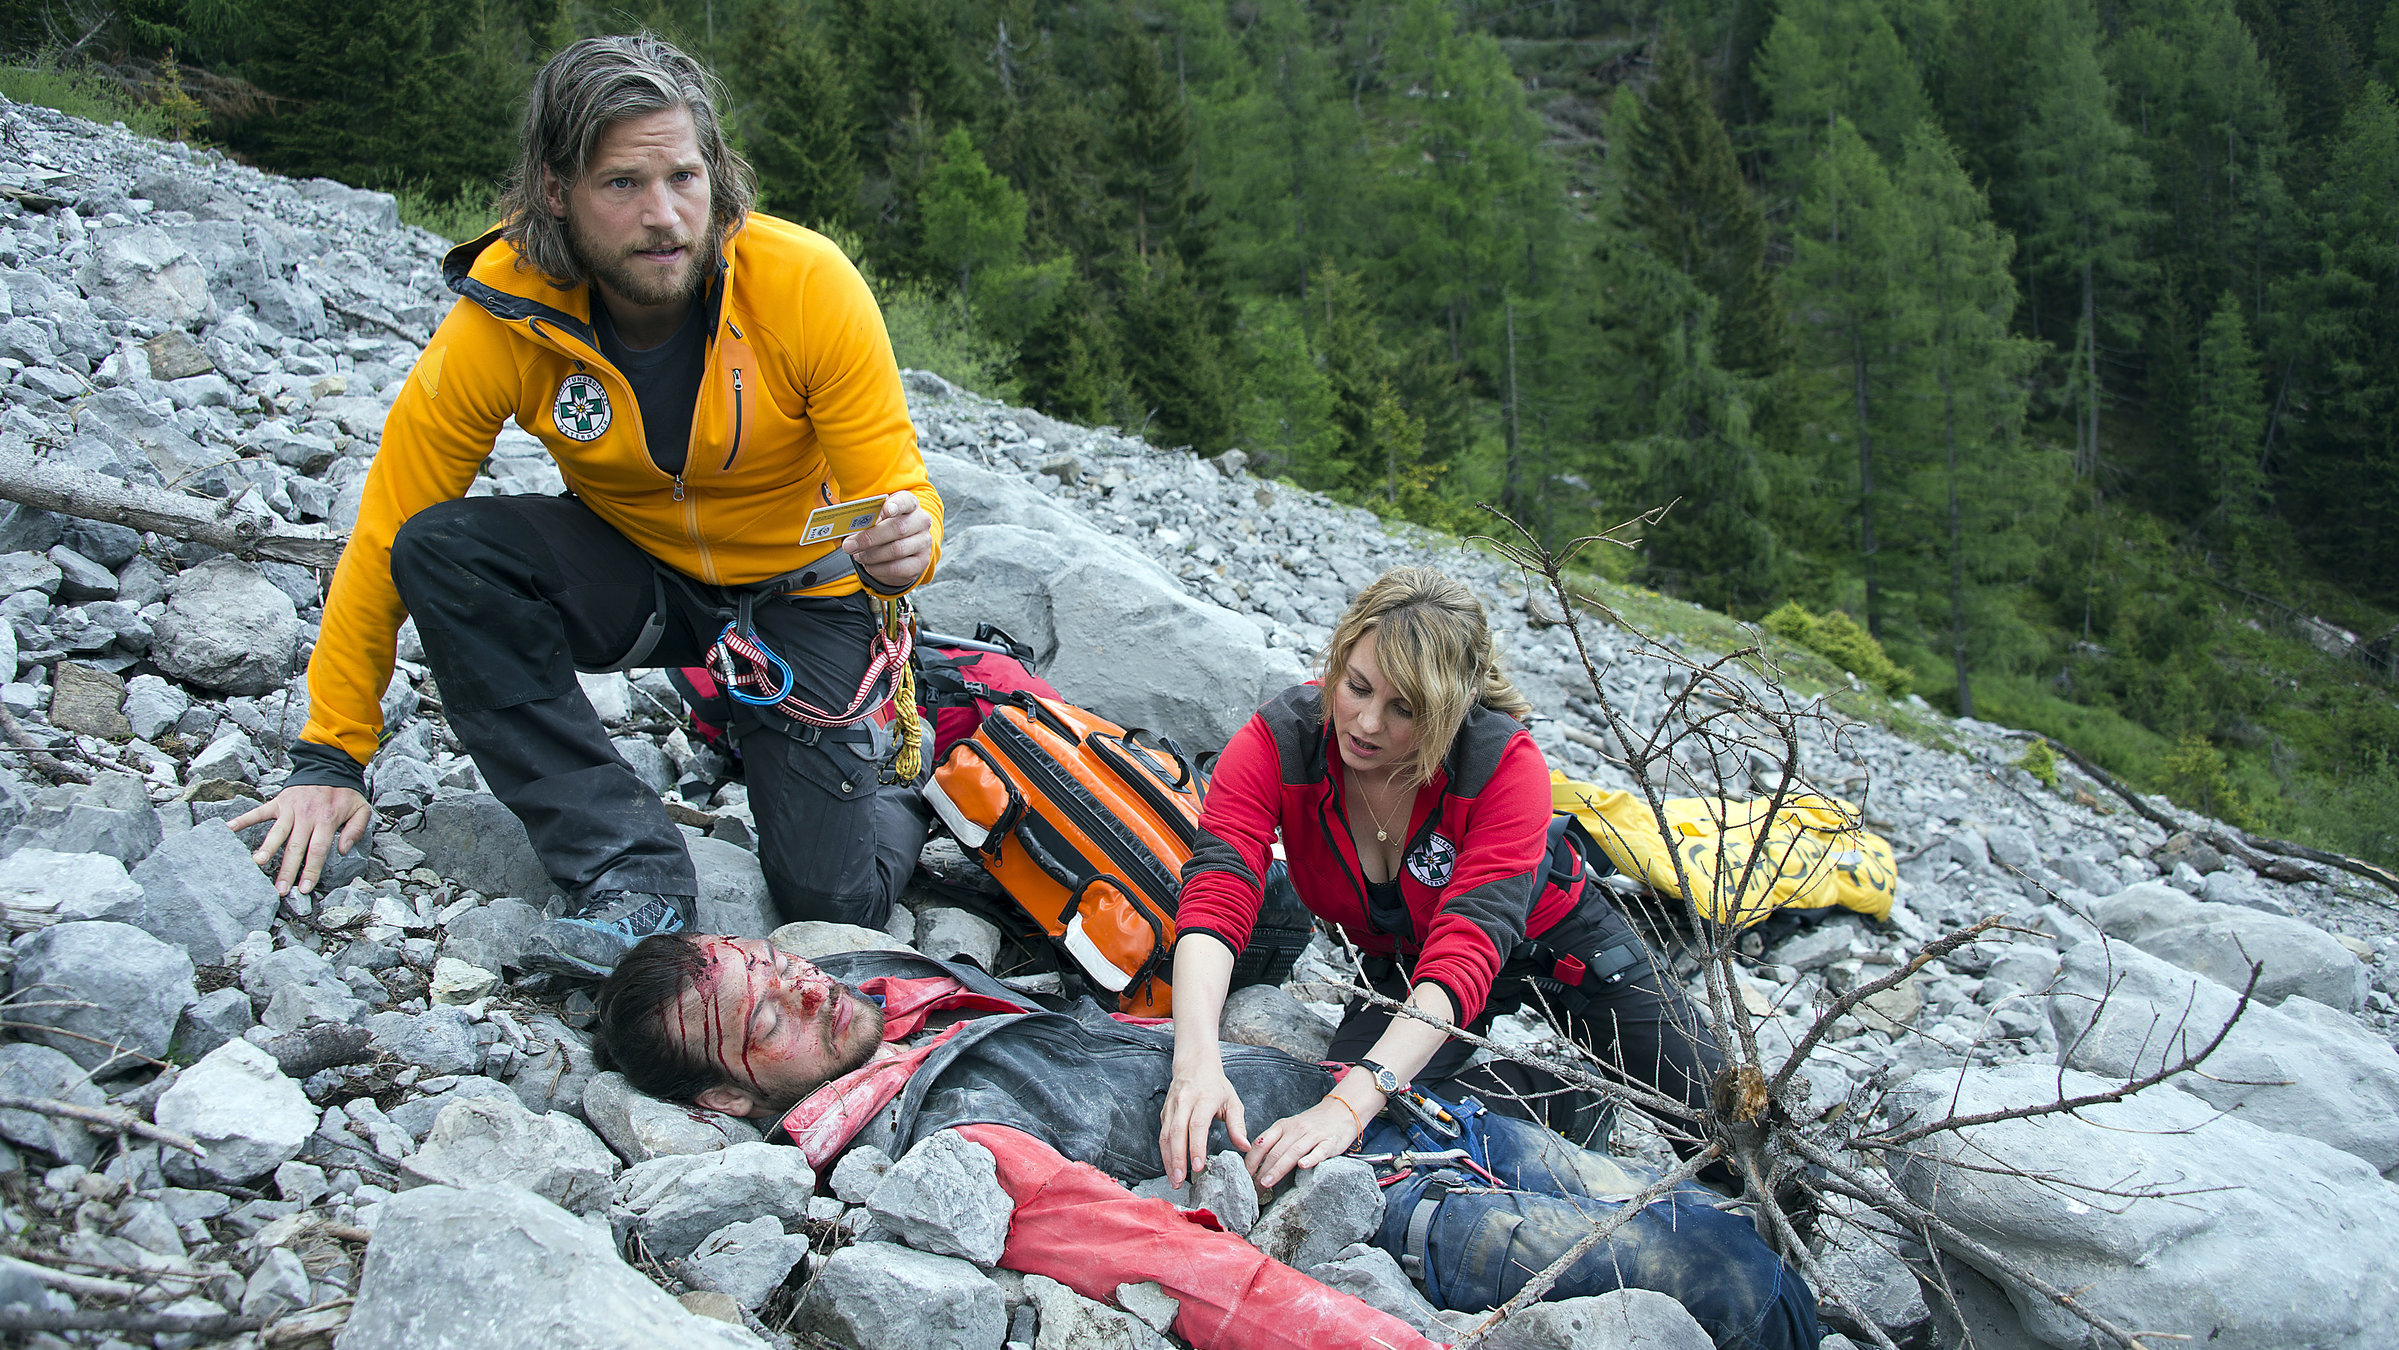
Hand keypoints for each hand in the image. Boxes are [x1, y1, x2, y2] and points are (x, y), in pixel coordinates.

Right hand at [230, 784, 372, 896]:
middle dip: (288, 870)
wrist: (330, 766)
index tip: (305, 889)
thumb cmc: (344, 793)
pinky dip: (243, 819)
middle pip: (295, 847)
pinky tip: (228, 829)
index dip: (311, 870)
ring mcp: (290, 808)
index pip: (318, 850)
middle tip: (280, 889)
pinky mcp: (278, 802)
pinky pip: (258, 812)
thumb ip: (356, 830)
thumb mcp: (361, 809)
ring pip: (277, 832)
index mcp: (327, 819)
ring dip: (267, 848)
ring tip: (257, 863)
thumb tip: (343, 850)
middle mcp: (306, 815)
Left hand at [842, 489, 931, 590]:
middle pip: (898, 529)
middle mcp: (921, 521)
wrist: (902, 544)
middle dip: (870, 538)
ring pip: (896, 550)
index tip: (887, 510)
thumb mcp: (878, 517)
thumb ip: (868, 519)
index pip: (906, 501)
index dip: (897, 505)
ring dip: (872, 555)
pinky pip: (898, 568)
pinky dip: (878, 568)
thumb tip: (852, 533)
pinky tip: (869, 565)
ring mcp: (923, 542)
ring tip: (858, 556)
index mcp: (910, 504)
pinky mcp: (921, 562)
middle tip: (849, 545)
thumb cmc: (885, 526)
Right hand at [1159, 1059, 1250, 1188]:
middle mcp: (1185, 1102)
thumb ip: (1238, 1125)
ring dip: (1168, 1160)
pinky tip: (1170, 1168)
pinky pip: (1162, 1135)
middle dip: (1177, 1159)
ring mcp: (1172, 1107)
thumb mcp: (1232, 1101)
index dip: (1196, 1147)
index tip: (1198, 1166)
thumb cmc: (1216, 1085)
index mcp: (1204, 1099)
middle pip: (1178, 1133)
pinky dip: (1164, 1153)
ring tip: (1174, 1180)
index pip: (1197, 1125)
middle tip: (1180, 1180)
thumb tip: (1245, 1147)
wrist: (1194, 1064)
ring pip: (1166, 1136)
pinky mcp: (1164, 1113)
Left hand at [1246, 1095, 1368, 1189]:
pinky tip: (1303, 1166)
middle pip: (1275, 1151)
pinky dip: (1311, 1158)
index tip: (1243, 1177)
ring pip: (1293, 1152)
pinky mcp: (1330, 1142)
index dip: (1250, 1161)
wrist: (1341, 1111)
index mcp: (1282, 1126)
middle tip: (1252, 1189)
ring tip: (1266, 1183)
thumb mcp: (1289, 1128)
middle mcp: (1295, 1129)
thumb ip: (1274, 1143)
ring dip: (1277, 1169)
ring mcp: (1313, 1135)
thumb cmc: (1312, 1125)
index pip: (1261, 1144)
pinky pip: (1319, 1151)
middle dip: (1261, 1171)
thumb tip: (1254, 1165)